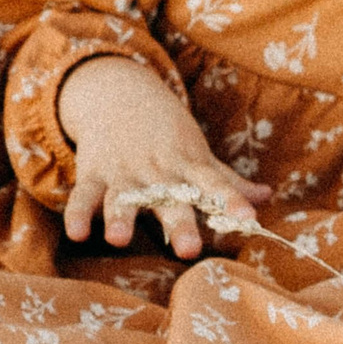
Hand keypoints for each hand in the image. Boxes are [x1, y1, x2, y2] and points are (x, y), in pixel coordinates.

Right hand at [56, 55, 271, 251]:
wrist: (120, 94)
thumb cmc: (167, 134)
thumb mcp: (197, 153)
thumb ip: (226, 180)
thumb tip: (266, 197)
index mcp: (187, 164)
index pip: (213, 183)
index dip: (231, 200)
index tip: (248, 219)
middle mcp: (157, 170)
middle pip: (170, 198)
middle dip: (179, 222)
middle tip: (189, 249)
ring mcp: (123, 171)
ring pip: (122, 197)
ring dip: (120, 217)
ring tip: (119, 239)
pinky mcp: (93, 172)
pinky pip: (84, 195)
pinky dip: (77, 213)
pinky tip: (75, 233)